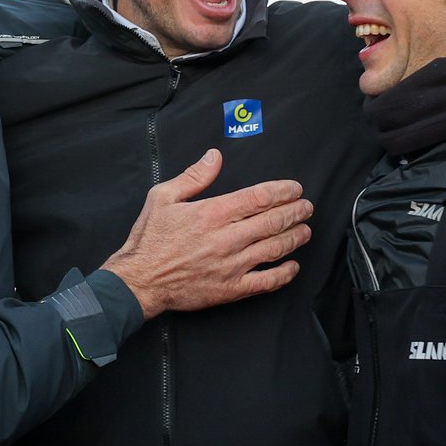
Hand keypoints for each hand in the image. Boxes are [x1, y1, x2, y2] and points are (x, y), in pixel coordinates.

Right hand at [101, 149, 311, 319]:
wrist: (138, 282)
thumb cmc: (149, 240)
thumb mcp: (163, 197)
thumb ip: (193, 176)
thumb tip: (214, 156)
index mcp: (211, 213)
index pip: (258, 198)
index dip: (282, 191)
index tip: (295, 189)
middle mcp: (225, 239)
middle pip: (273, 221)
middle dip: (296, 212)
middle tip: (306, 207)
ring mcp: (230, 265)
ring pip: (274, 249)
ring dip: (295, 238)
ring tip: (305, 231)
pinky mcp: (230, 289)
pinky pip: (266, 282)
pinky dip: (284, 274)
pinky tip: (293, 267)